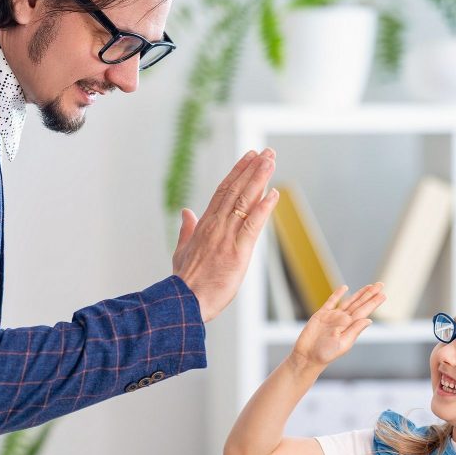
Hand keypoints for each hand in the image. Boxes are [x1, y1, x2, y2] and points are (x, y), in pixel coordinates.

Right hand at [173, 149, 278, 321]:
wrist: (183, 302)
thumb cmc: (184, 281)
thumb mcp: (182, 251)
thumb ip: (186, 230)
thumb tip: (186, 212)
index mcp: (205, 225)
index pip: (223, 191)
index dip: (238, 172)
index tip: (249, 157)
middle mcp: (216, 225)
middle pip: (236, 190)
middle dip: (253, 169)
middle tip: (267, 152)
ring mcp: (226, 237)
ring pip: (245, 201)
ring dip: (259, 179)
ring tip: (271, 161)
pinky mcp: (237, 252)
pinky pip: (252, 226)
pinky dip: (264, 208)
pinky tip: (273, 193)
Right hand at [291, 284, 385, 368]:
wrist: (307, 356)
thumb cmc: (325, 354)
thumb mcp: (343, 344)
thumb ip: (355, 330)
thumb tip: (369, 320)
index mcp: (350, 327)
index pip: (364, 311)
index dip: (373, 303)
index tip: (383, 294)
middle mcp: (343, 320)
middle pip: (359, 304)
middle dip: (370, 294)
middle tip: (381, 284)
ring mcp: (333, 316)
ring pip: (349, 301)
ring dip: (359, 293)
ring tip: (369, 286)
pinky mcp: (321, 315)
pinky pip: (331, 302)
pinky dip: (337, 294)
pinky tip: (345, 288)